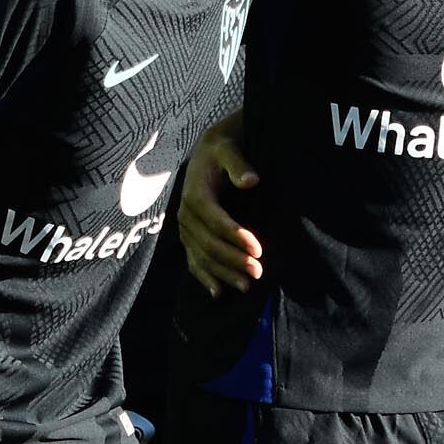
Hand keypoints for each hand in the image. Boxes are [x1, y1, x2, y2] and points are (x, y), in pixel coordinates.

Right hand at [179, 117, 263, 291]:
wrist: (206, 154)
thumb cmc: (222, 152)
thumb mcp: (229, 149)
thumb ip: (238, 164)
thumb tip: (251, 180)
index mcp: (195, 195)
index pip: (215, 220)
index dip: (236, 236)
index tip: (258, 249)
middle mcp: (185, 215)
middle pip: (208, 243)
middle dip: (233, 260)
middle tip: (258, 272)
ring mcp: (185, 229)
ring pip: (202, 257)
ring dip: (223, 274)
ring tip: (246, 286)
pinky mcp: (188, 238)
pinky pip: (193, 261)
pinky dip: (205, 278)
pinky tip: (219, 294)